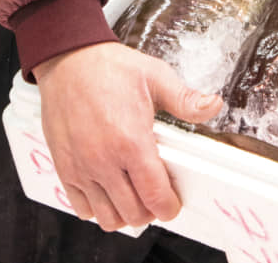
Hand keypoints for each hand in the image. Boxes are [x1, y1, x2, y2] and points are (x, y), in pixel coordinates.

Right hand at [33, 41, 221, 232]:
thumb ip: (185, 99)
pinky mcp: (64, 168)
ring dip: (125, 213)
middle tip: (155, 194)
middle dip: (150, 210)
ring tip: (133, 194)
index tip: (172, 201)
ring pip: (108, 218)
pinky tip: (108, 190)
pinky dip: (98, 208)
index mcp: (130, 140)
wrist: (69, 59)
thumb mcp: (155, 76)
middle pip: (133, 213)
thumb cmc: (110, 67)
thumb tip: (213, 105)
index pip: (154, 196)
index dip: (169, 206)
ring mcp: (81, 167)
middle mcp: (103, 160)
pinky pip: (82, 209)